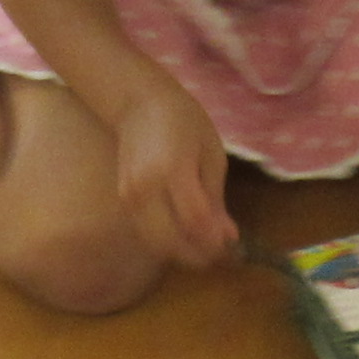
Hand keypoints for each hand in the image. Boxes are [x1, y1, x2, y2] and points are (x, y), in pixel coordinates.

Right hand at [109, 82, 236, 268]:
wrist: (138, 103)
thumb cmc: (183, 120)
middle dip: (199, 256)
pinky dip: (169, 243)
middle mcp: (145, 189)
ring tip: (207, 247)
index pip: (194, 221)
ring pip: (156, 245)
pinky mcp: (124, 203)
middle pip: (170, 243)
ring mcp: (129, 198)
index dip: (215, 241)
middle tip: (222, 253)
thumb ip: (215, 199)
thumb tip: (227, 237)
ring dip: (183, 253)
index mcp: (172, 170)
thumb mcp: (211, 155)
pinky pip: (148, 234)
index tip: (234, 247)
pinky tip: (188, 236)